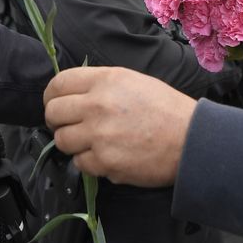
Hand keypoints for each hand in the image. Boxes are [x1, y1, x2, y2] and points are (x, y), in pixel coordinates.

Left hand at [44, 66, 196, 186]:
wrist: (190, 139)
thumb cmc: (165, 108)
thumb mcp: (132, 81)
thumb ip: (100, 85)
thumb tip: (74, 95)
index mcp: (105, 80)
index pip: (58, 84)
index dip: (52, 95)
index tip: (55, 103)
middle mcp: (98, 105)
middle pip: (53, 113)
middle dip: (56, 120)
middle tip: (68, 125)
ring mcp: (99, 135)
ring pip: (62, 140)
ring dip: (72, 142)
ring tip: (90, 141)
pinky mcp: (105, 162)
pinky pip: (80, 163)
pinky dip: (88, 161)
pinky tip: (105, 155)